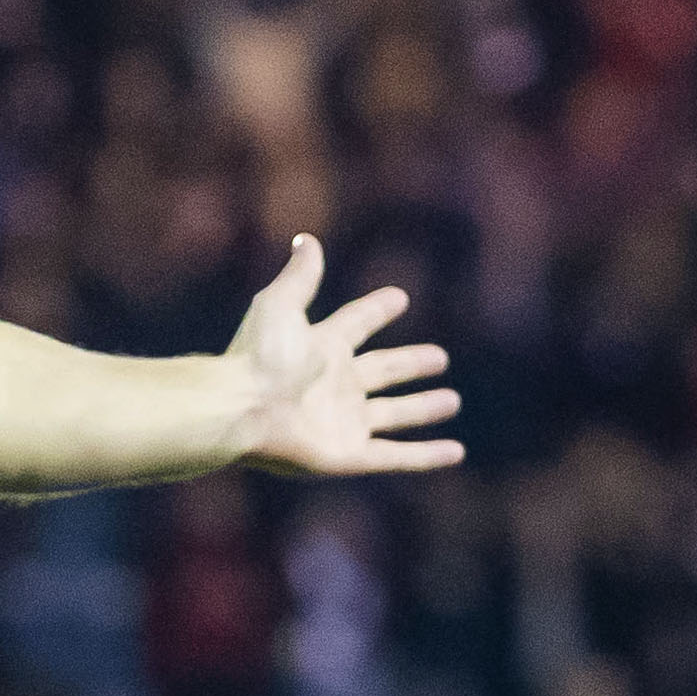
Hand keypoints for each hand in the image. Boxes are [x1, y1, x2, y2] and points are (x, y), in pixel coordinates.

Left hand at [230, 235, 465, 476]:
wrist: (241, 411)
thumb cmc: (259, 359)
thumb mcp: (280, 306)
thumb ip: (301, 276)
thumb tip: (306, 238)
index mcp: (322, 347)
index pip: (357, 324)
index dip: (376, 311)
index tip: (398, 298)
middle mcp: (335, 385)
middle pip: (382, 371)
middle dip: (410, 365)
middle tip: (439, 358)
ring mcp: (343, 422)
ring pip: (394, 415)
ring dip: (422, 409)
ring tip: (450, 401)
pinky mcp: (348, 455)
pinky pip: (397, 457)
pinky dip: (427, 456)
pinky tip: (455, 452)